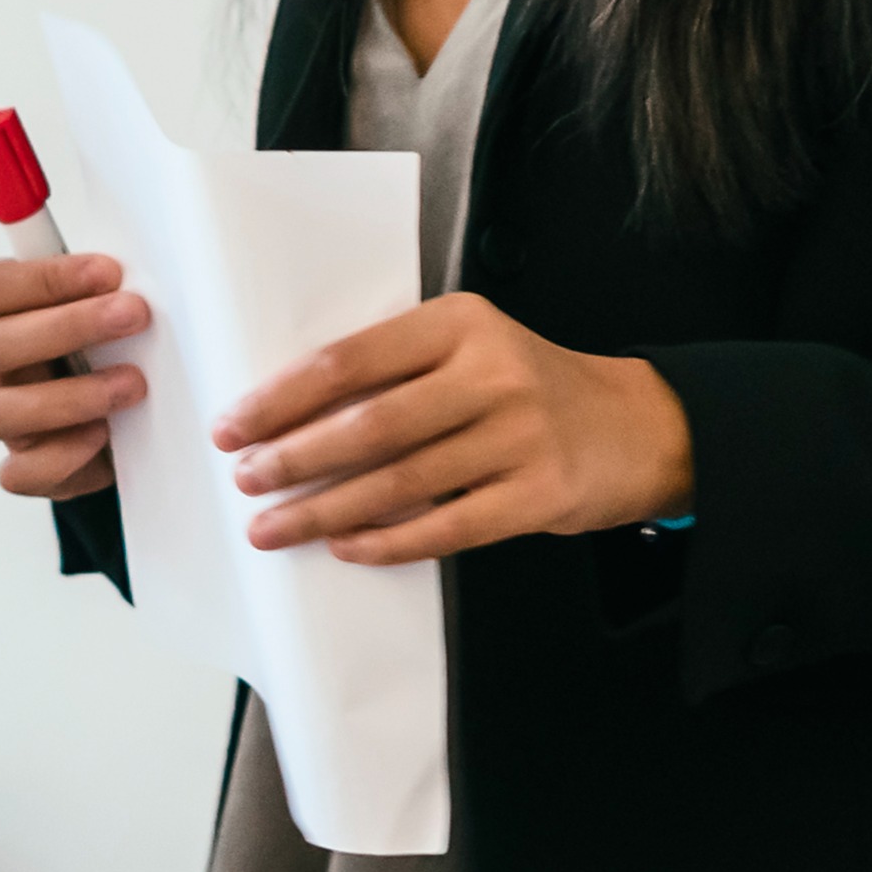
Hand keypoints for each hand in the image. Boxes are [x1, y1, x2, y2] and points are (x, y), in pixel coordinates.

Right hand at [0, 251, 151, 504]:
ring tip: (131, 384)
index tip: (108, 272)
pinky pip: (20, 472)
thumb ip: (103, 279)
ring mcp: (1, 417)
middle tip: (133, 316)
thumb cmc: (103, 341)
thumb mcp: (101, 298)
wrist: (115, 410)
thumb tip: (142, 257)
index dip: (43, 278)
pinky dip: (63, 455)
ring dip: (72, 396)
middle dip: (69, 327)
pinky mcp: (24, 465)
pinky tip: (102, 435)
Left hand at [222, 292, 692, 561]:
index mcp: (460, 324)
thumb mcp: (470, 349)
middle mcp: (492, 373)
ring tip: (275, 527)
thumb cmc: (531, 387)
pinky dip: (388, 542)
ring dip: (325, 510)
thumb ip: (398, 370)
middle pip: (369, 425)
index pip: (351, 360)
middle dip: (294, 459)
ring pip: (399, 482)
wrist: (637, 426)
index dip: (282, 399)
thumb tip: (290, 416)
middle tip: (247, 481)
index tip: (234, 426)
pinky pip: (445, 527)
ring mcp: (520, 436)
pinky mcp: (539, 494)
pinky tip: (346, 547)